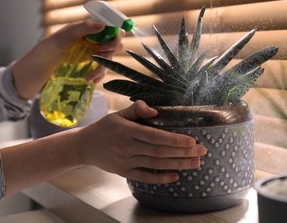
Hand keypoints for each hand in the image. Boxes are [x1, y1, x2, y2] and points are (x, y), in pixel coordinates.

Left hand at [46, 19, 124, 82]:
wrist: (50, 57)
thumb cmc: (59, 40)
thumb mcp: (71, 31)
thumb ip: (86, 27)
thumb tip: (103, 25)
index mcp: (97, 29)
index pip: (115, 31)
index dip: (116, 38)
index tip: (104, 45)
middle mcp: (100, 40)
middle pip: (116, 46)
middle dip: (109, 52)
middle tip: (94, 56)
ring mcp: (98, 52)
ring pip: (109, 60)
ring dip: (101, 68)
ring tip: (89, 76)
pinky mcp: (95, 63)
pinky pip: (103, 69)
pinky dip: (99, 75)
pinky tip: (92, 80)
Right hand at [77, 101, 207, 183]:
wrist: (84, 146)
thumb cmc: (105, 127)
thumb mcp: (118, 113)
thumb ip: (137, 108)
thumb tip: (155, 111)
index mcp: (127, 131)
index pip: (155, 136)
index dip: (174, 139)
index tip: (192, 141)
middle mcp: (127, 147)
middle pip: (159, 152)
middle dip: (183, 153)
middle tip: (202, 152)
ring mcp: (126, 162)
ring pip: (156, 164)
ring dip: (177, 164)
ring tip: (195, 163)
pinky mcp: (124, 172)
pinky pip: (145, 177)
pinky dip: (160, 178)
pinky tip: (175, 176)